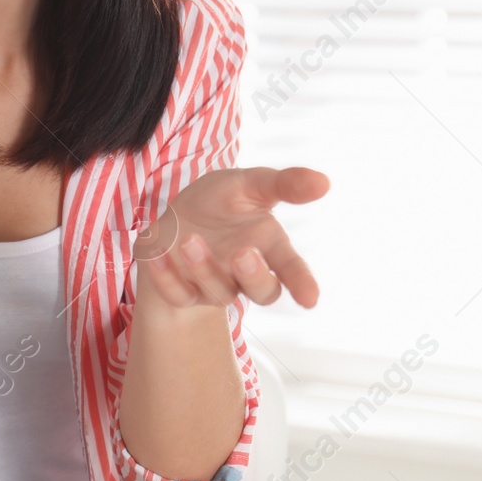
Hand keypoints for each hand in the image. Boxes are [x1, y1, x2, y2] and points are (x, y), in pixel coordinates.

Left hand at [135, 166, 326, 311]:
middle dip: (254, 276)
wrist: (178, 215)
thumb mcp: (250, 183)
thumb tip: (324, 181)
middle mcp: (244, 271)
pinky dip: (165, 276)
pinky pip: (176, 294)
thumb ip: (283, 184)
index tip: (311, 299)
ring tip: (188, 240)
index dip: (302, 283)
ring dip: (203, 268)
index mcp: (267, 245)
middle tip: (243, 253)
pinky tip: (157, 252)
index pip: (290, 268)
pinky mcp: (182, 290)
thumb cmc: (223, 200)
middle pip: (262, 292)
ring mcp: (214, 284)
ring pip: (218, 292)